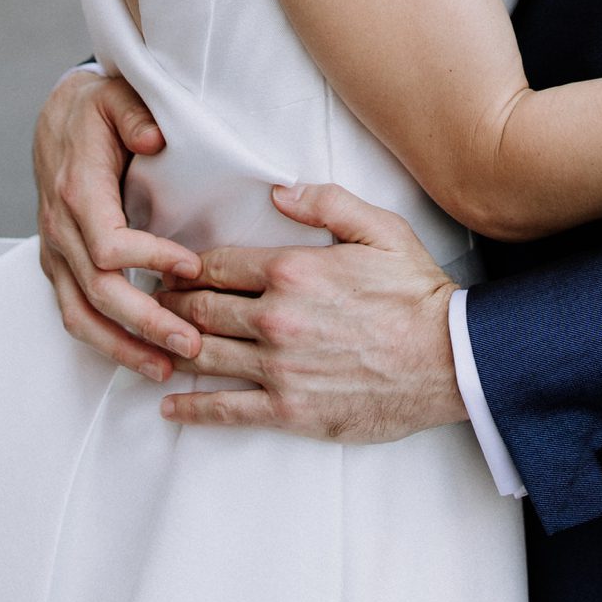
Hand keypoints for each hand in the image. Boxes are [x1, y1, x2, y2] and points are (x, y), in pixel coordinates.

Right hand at [33, 67, 203, 376]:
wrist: (58, 117)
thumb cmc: (97, 109)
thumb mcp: (118, 97)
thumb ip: (135, 116)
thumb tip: (154, 139)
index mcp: (77, 191)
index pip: (108, 244)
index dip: (150, 259)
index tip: (192, 267)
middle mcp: (59, 228)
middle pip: (98, 292)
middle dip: (145, 322)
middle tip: (192, 342)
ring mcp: (55, 251)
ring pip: (80, 315)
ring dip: (123, 346)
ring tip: (167, 367)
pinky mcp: (59, 265)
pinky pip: (76, 313)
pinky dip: (107, 341)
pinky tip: (143, 356)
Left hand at [152, 184, 467, 442]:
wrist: (450, 359)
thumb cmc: (416, 293)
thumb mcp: (379, 229)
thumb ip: (325, 203)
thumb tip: (277, 192)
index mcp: (292, 270)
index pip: (218, 265)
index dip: (186, 266)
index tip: (170, 268)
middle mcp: (276, 318)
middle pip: (201, 310)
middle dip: (169, 304)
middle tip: (151, 303)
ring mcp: (279, 368)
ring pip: (206, 355)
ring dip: (172, 348)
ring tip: (153, 343)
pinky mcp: (290, 410)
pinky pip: (227, 409)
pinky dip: (193, 408)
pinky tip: (171, 405)